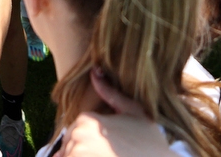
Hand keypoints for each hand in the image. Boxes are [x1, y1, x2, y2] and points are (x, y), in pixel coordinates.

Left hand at [59, 69, 173, 156]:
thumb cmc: (150, 143)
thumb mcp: (134, 112)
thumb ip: (111, 92)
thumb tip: (95, 71)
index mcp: (87, 120)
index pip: (74, 135)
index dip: (88, 145)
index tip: (105, 150)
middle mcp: (79, 135)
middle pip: (71, 148)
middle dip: (85, 153)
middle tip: (106, 154)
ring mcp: (77, 153)